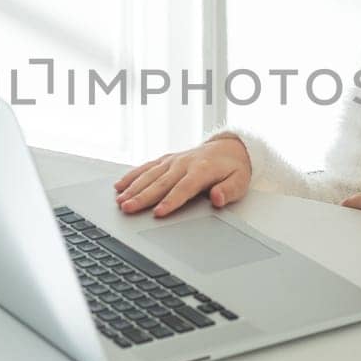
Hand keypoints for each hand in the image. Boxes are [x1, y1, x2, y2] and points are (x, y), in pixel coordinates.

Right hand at [113, 137, 252, 217]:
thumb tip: (217, 197)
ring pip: (150, 175)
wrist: (230, 147)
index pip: (184, 188)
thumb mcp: (240, 181)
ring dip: (134, 188)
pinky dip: (132, 176)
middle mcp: (184, 163)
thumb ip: (229, 191)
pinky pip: (146, 167)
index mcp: (202, 170)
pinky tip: (120, 185)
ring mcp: (173, 160)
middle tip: (128, 208)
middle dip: (143, 197)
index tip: (158, 213)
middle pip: (161, 183)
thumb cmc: (233, 168)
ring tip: (120, 200)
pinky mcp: (166, 159)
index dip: (171, 201)